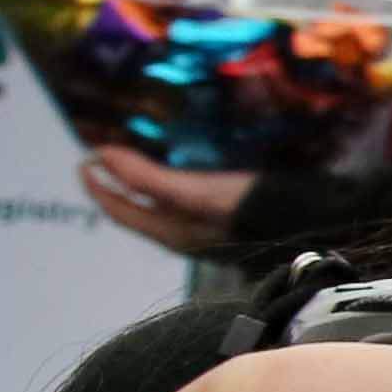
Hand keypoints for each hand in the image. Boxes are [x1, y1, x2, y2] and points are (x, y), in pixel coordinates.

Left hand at [78, 150, 259, 257]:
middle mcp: (180, 236)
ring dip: (138, 187)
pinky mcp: (221, 224)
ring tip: (132, 163)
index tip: (84, 157)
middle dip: (115, 186)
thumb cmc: (248, 210)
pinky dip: (162, 189)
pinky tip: (174, 177)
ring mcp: (202, 233)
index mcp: (168, 232)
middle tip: (105, 156)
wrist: (308, 227)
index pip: (118, 210)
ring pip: (155, 211)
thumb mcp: (195, 190)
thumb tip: (99, 155)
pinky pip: (177, 207)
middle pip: (135, 212)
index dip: (97, 186)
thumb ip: (147, 177)